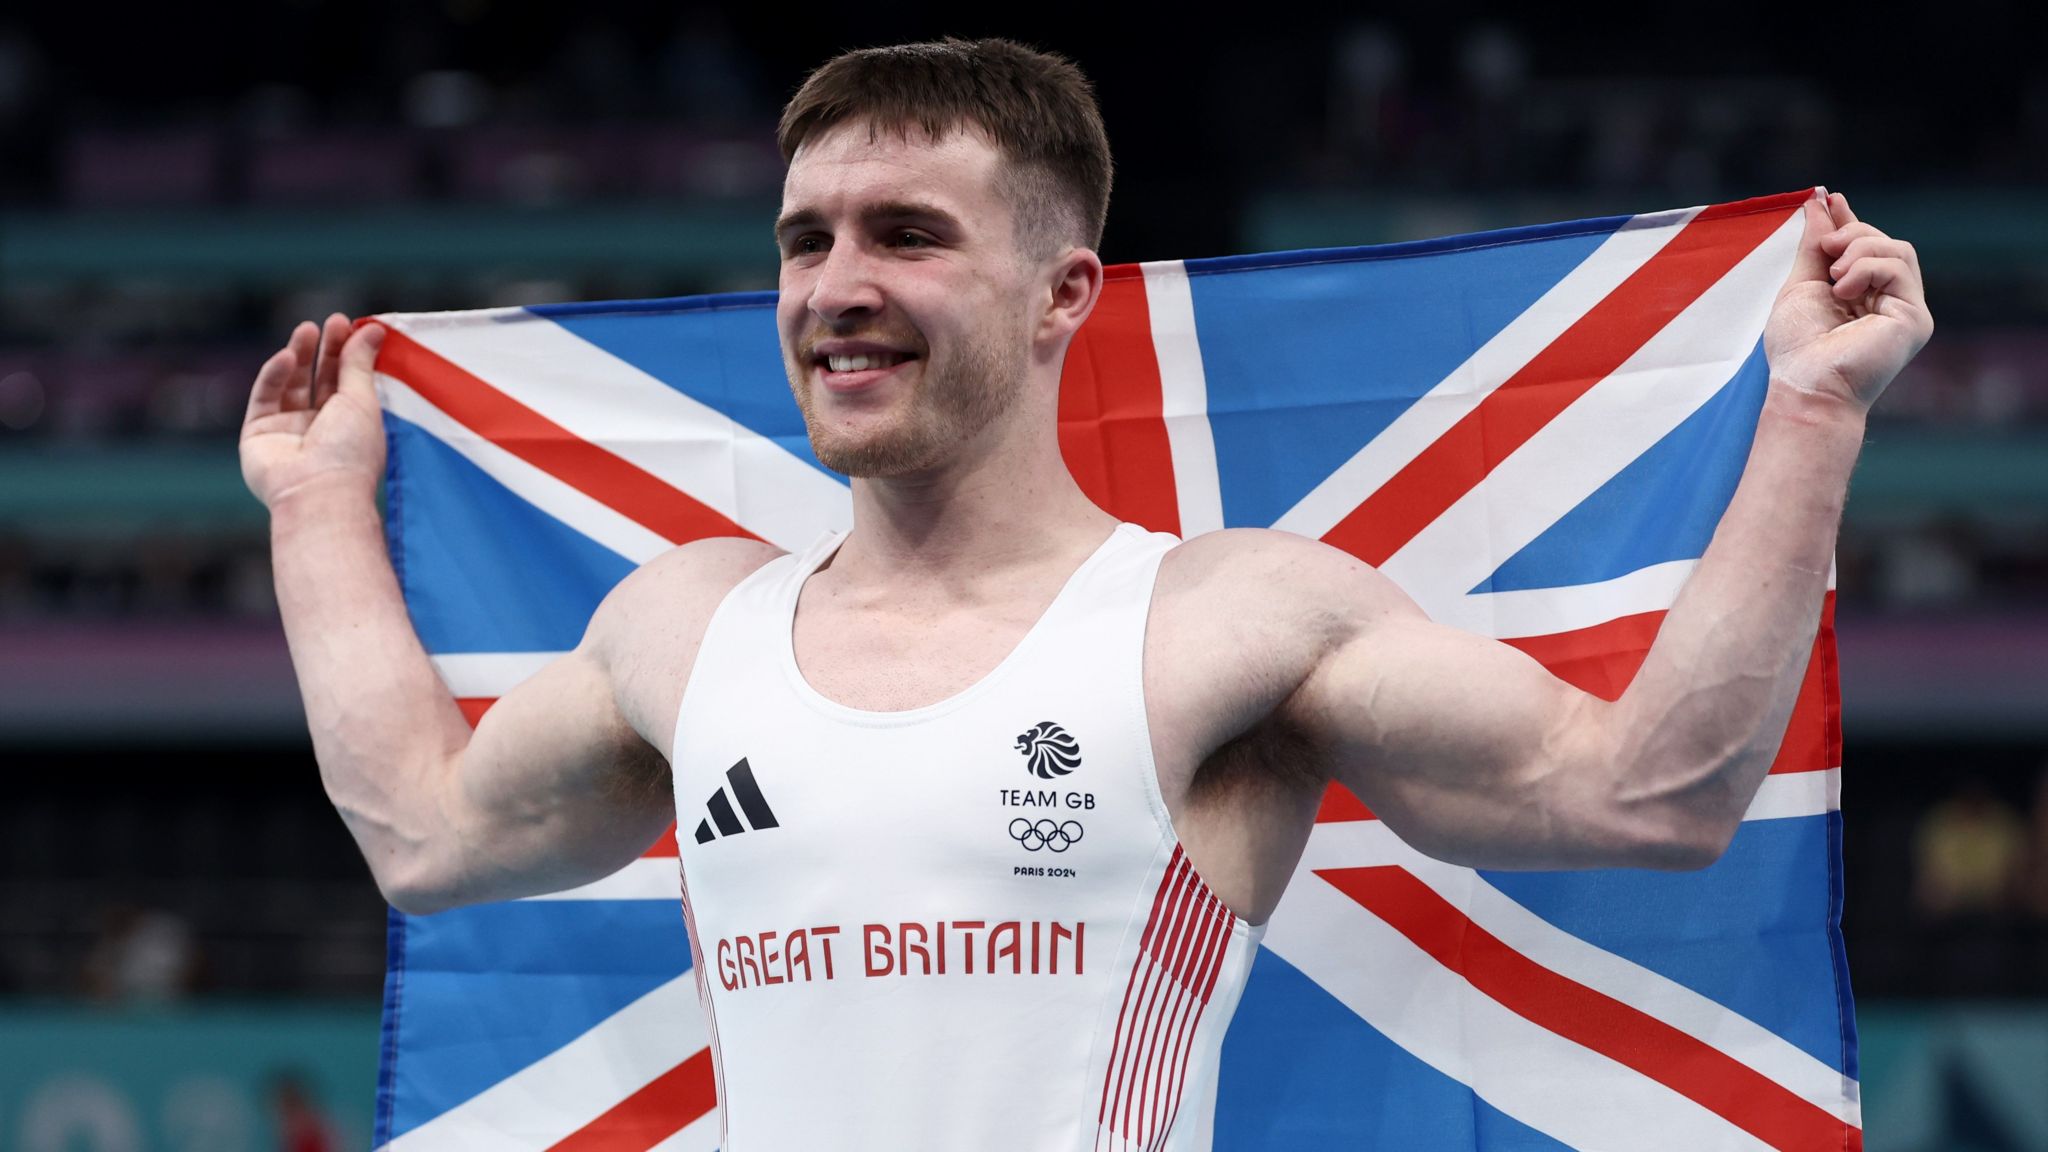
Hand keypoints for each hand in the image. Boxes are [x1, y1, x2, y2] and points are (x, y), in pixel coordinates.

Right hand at [240, 314, 387, 508]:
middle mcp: (319, 429)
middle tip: (330, 321)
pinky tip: (287, 357)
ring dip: (298, 356)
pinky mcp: (258, 434)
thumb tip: (373, 328)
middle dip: (323, 350)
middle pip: (318, 381)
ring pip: (290, 385)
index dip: (346, 352)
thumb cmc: (351, 451)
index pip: (345, 382)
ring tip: (308, 329)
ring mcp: (287, 432)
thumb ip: (360, 363)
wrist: (319, 493)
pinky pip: (265, 398)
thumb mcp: (361, 400)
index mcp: (350, 426)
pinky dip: (274, 375)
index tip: (349, 323)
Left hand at [1764, 188, 1933, 412]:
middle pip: (1884, 242)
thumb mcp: (1801, 286)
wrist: (1807, 386)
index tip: (1828, 198)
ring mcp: (1906, 309)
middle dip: (1850, 234)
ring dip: (1858, 250)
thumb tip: (1820, 204)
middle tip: (1824, 248)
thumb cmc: (1798, 348)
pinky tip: (1844, 290)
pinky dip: (1867, 268)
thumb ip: (1814, 247)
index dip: (1848, 221)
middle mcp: (1889, 301)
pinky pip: (1898, 268)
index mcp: (1863, 295)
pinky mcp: (1915, 317)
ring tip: (1834, 276)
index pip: (1865, 248)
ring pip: (1896, 250)